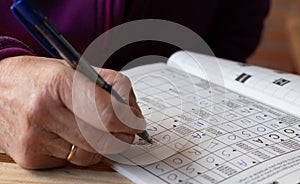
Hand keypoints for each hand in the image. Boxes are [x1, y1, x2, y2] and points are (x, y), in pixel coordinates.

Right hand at [0, 55, 145, 168]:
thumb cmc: (39, 78)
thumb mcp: (76, 69)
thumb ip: (110, 86)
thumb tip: (133, 110)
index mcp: (58, 82)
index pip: (107, 113)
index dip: (129, 121)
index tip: (137, 121)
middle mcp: (43, 111)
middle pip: (102, 138)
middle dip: (123, 136)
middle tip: (128, 130)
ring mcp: (34, 137)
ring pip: (89, 154)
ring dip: (103, 145)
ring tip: (101, 132)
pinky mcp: (30, 156)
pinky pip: (71, 161)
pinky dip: (81, 151)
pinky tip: (75, 137)